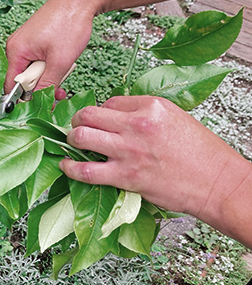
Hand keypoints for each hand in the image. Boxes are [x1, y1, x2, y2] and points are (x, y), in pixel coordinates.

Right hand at [4, 0, 96, 99]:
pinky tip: (62, 61)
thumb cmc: (70, 23)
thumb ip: (46, 84)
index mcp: (16, 50)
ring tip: (64, 70)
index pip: (11, 85)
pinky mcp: (35, 40)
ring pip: (33, 70)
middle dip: (41, 86)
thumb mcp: (60, 61)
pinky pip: (38, 60)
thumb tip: (37, 101)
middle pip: (23, 78)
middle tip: (59, 90)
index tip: (39, 105)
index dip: (24, 99)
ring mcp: (26, 42)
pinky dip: (51, 65)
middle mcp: (16, 46)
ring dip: (49, 76)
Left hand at [60, 96, 251, 246]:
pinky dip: (70, 168)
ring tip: (71, 142)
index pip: (109, 102)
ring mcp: (129, 151)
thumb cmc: (200, 153)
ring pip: (81, 136)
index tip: (99, 120)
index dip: (100, 112)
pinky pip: (86, 170)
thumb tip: (115, 114)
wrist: (217, 182)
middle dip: (77, 119)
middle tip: (76, 126)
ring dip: (71, 139)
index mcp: (151, 106)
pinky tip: (66, 165)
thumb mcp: (175, 117)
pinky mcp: (126, 176)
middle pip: (89, 114)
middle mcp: (137, 124)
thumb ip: (144, 113)